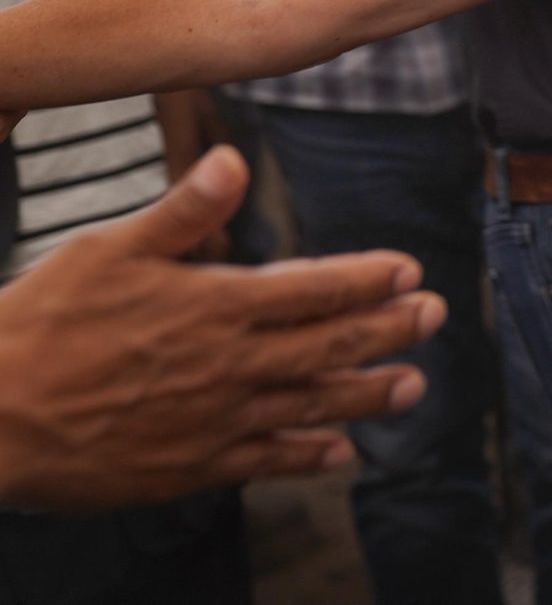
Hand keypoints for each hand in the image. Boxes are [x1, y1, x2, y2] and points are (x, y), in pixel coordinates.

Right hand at [0, 147, 442, 511]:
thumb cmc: (40, 324)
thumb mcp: (108, 250)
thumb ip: (183, 212)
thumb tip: (234, 160)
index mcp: (215, 304)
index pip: (317, 287)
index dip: (370, 278)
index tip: (409, 270)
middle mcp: (229, 364)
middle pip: (332, 343)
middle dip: (390, 329)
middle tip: (435, 316)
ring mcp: (214, 420)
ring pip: (313, 404)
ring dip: (369, 392)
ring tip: (413, 385)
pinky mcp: (190, 467)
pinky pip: (266, 462)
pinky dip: (309, 456)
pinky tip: (341, 452)